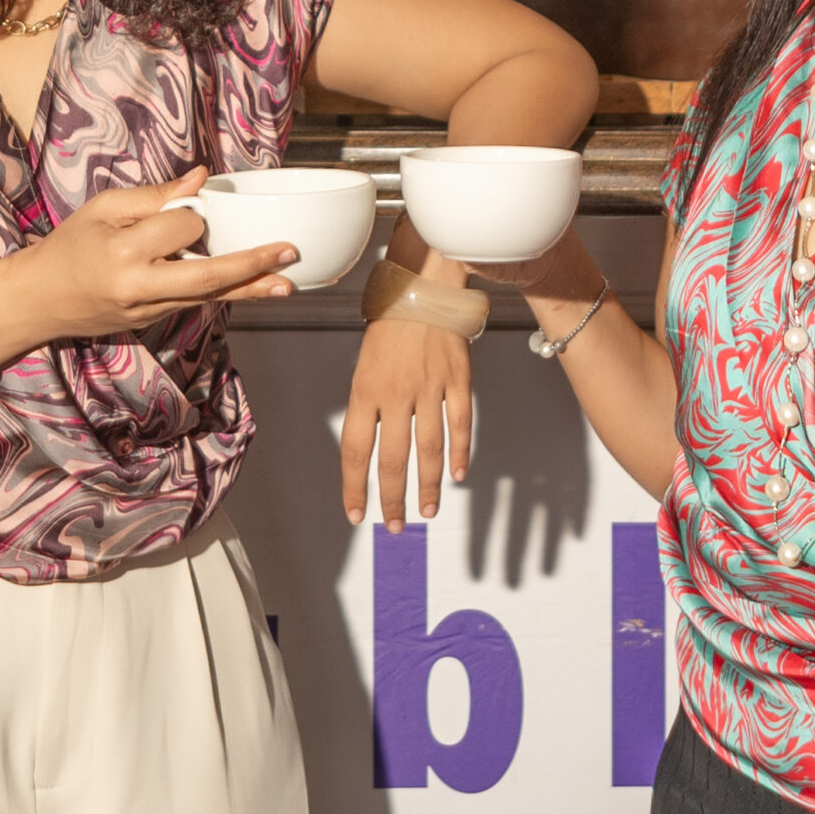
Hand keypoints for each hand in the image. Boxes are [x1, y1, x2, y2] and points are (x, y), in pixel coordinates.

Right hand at [0, 166, 296, 348]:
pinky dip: (226, 294)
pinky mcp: (153, 321)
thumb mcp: (103, 208)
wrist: (39, 301)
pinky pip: (196, 303)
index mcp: (124, 253)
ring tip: (288, 283)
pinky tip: (255, 288)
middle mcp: (140, 287)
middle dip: (251, 265)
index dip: (192, 214)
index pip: (181, 228)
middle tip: (288, 253)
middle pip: (207, 277)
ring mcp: (149, 310)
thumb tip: (200, 178)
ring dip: (250, 289)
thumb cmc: (69, 247)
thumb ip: (154, 195)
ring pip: (209, 297)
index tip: (192, 205)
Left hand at [340, 318, 472, 531]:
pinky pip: (460, 424)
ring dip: (427, 485)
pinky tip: (457, 475)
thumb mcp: (364, 364)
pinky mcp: (458, 379)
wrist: (423, 287)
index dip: (354, 487)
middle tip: (394, 526)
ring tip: (427, 511)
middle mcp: (395, 393)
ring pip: (429, 449)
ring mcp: (429, 387)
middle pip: (393, 459)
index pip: (355, 451)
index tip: (356, 513)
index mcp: (364, 390)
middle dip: (392, 499)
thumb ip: (367, 405)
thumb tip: (369, 447)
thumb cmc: (389, 325)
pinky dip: (459, 453)